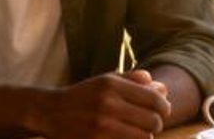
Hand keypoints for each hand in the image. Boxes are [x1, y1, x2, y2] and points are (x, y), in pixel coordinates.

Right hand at [37, 72, 171, 138]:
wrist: (49, 113)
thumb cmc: (82, 97)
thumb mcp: (104, 82)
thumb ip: (132, 80)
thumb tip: (161, 87)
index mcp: (111, 85)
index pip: (155, 100)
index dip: (163, 107)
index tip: (159, 111)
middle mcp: (107, 103)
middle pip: (153, 121)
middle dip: (154, 124)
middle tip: (146, 124)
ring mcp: (102, 125)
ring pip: (145, 137)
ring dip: (143, 137)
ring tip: (133, 132)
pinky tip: (123, 138)